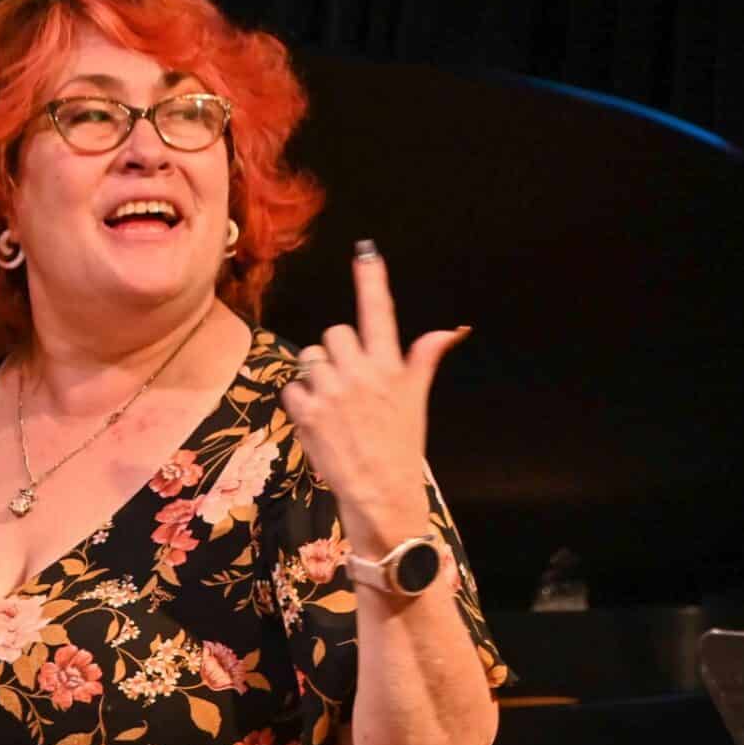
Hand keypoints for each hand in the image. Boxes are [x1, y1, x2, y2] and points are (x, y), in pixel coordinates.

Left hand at [279, 240, 469, 555]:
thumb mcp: (416, 400)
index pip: (379, 313)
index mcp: (390, 367)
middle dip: (336, 352)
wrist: (381, 492)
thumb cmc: (401, 445)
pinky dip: (300, 399)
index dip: (372, 280)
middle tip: (346, 380)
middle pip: (334, 333)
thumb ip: (423, 359)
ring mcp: (332, 393)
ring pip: (310, 357)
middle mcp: (361, 374)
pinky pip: (292, 386)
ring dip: (316, 374)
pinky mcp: (307, 413)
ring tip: (331, 401)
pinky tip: (317, 417)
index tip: (366, 252)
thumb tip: (451, 329)